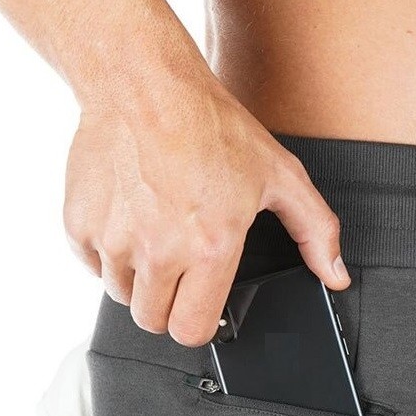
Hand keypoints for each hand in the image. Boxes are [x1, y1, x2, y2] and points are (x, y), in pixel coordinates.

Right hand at [63, 73, 349, 346]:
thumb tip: (336, 276)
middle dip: (167, 306)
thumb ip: (316, 232)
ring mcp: (113, 240)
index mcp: (208, 249)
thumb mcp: (280, 176)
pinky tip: (128, 219)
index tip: (200, 307)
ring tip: (155, 237)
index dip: (198, 325)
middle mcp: (158, 253)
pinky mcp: (79, 225)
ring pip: (121, 296)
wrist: (142, 83)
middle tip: (179, 270)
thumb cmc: (212, 127)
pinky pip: (92, 264)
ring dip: (138, 280)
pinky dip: (106, 252)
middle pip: (153, 322)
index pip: (191, 331)